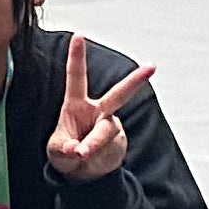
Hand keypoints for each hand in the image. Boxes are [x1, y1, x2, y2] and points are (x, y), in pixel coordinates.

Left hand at [46, 32, 150, 182]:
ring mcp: (111, 127)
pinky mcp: (119, 143)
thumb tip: (77, 150)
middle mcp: (98, 112)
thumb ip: (64, 148)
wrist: (84, 172)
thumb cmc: (67, 152)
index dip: (77, 56)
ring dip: (93, 144)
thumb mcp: (56, 150)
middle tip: (152, 67)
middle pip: (119, 94)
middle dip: (136, 81)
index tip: (78, 35)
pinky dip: (96, 157)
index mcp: (76, 104)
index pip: (76, 76)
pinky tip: (89, 160)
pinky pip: (108, 149)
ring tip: (81, 153)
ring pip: (105, 132)